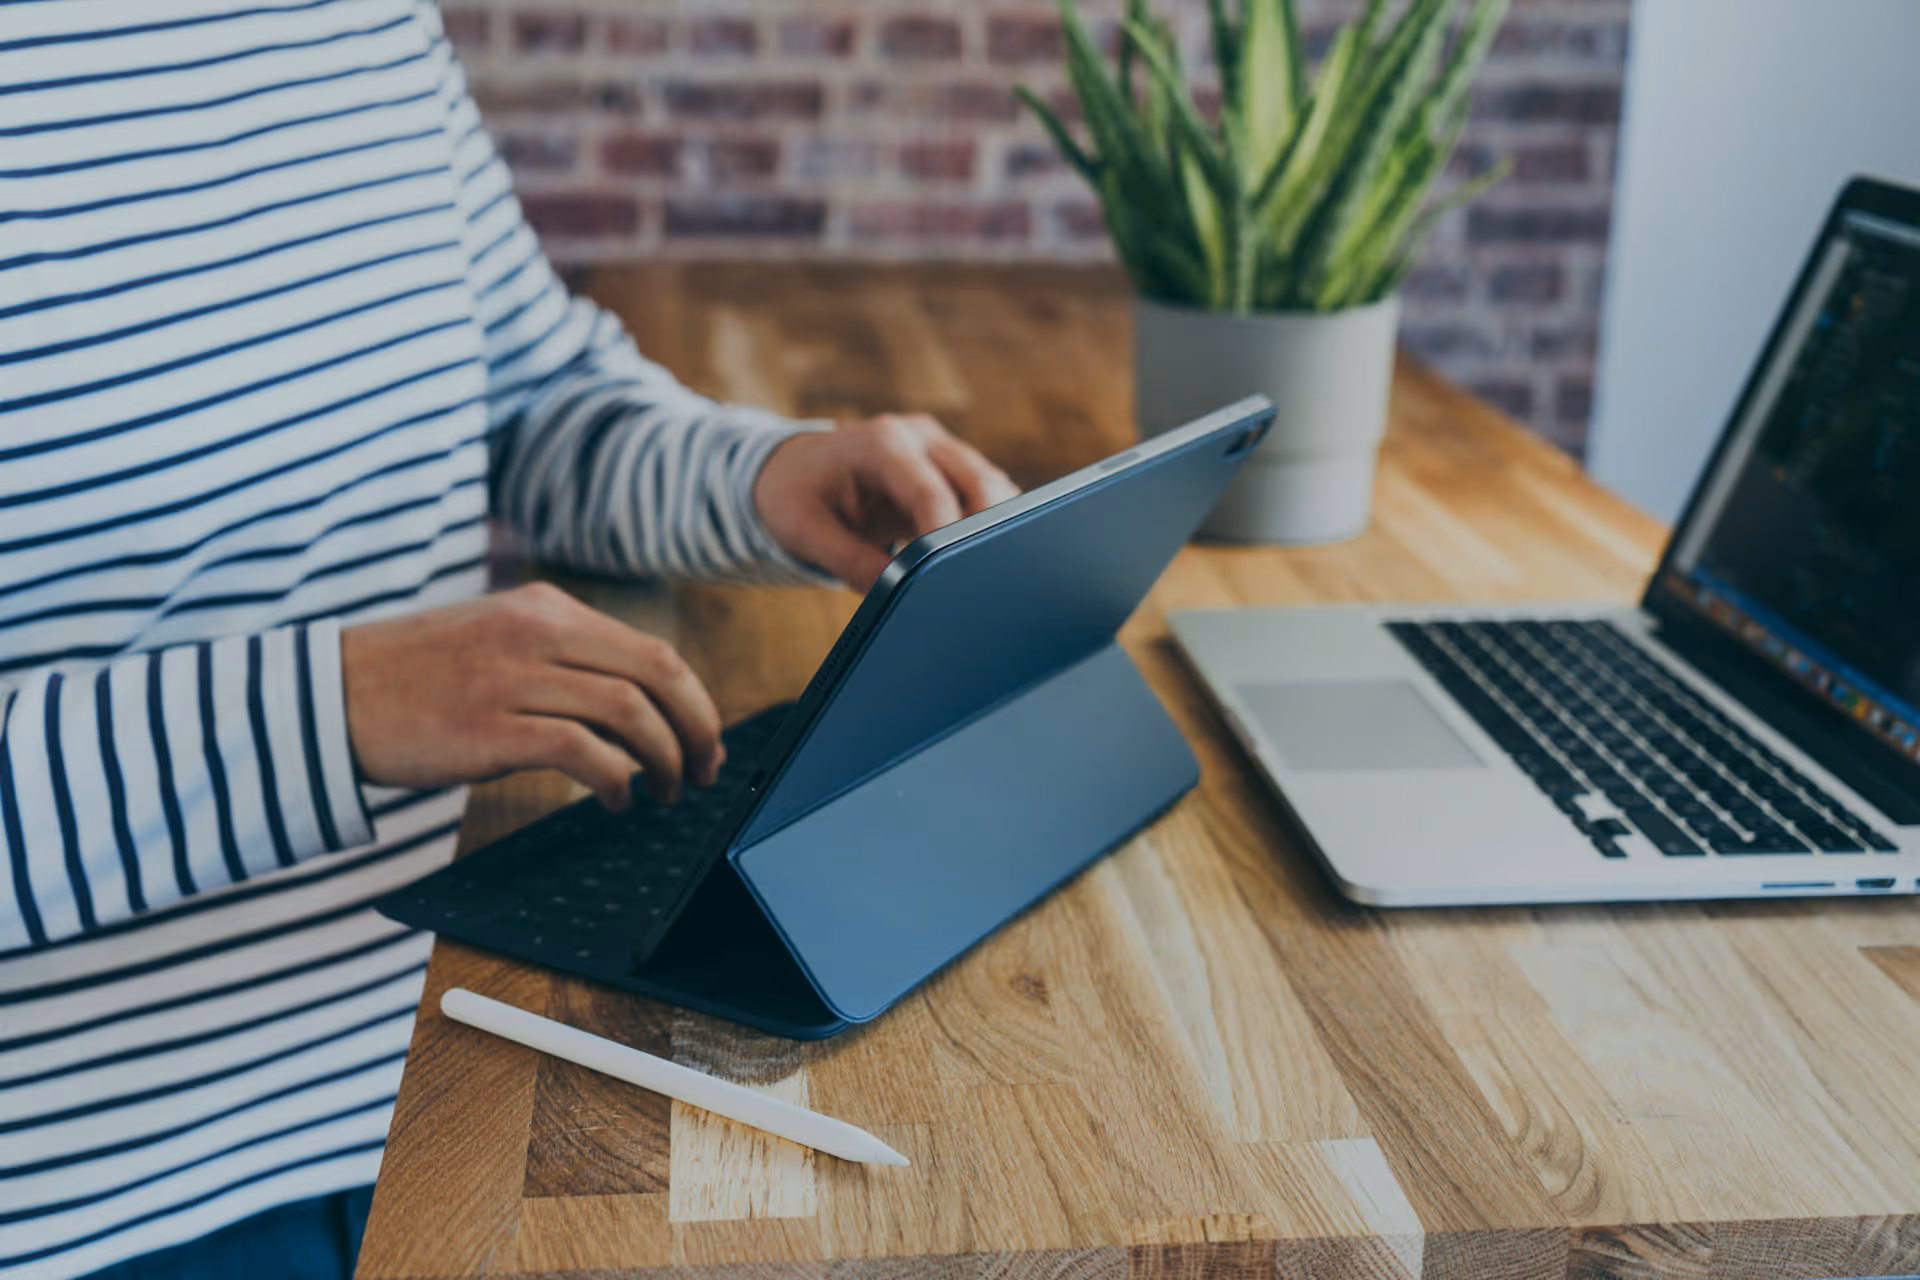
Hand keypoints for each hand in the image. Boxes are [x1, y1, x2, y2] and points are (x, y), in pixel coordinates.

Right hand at [340, 583, 722, 810]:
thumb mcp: (495, 641)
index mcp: (545, 608)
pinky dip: (616, 779)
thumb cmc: (416, 679)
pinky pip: (583, 751)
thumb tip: (634, 704)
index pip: (651, 650)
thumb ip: (560, 658)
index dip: (694, 701)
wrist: (326, 695)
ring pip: (628, 711)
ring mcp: (513, 677)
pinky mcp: (490, 726)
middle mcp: (536, 632)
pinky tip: (617, 799)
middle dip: (696, 728)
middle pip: (656, 674)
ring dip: (663, 759)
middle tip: (706, 770)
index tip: (705, 739)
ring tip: (667, 792)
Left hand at [753, 414, 1019, 589]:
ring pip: (992, 486)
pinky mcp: (951, 468)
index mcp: (880, 442)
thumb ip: (851, 562)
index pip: (930, 493)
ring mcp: (940, 449)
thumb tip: (898, 596)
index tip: (950, 581)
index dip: (945, 539)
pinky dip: (988, 525)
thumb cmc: (795, 496)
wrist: (795, 470)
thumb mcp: (805, 532)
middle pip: (978, 481)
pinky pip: (985, 495)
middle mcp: (918, 436)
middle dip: (985, 532)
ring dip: (992, 528)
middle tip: (980, 582)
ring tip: (981, 575)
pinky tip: (979, 560)